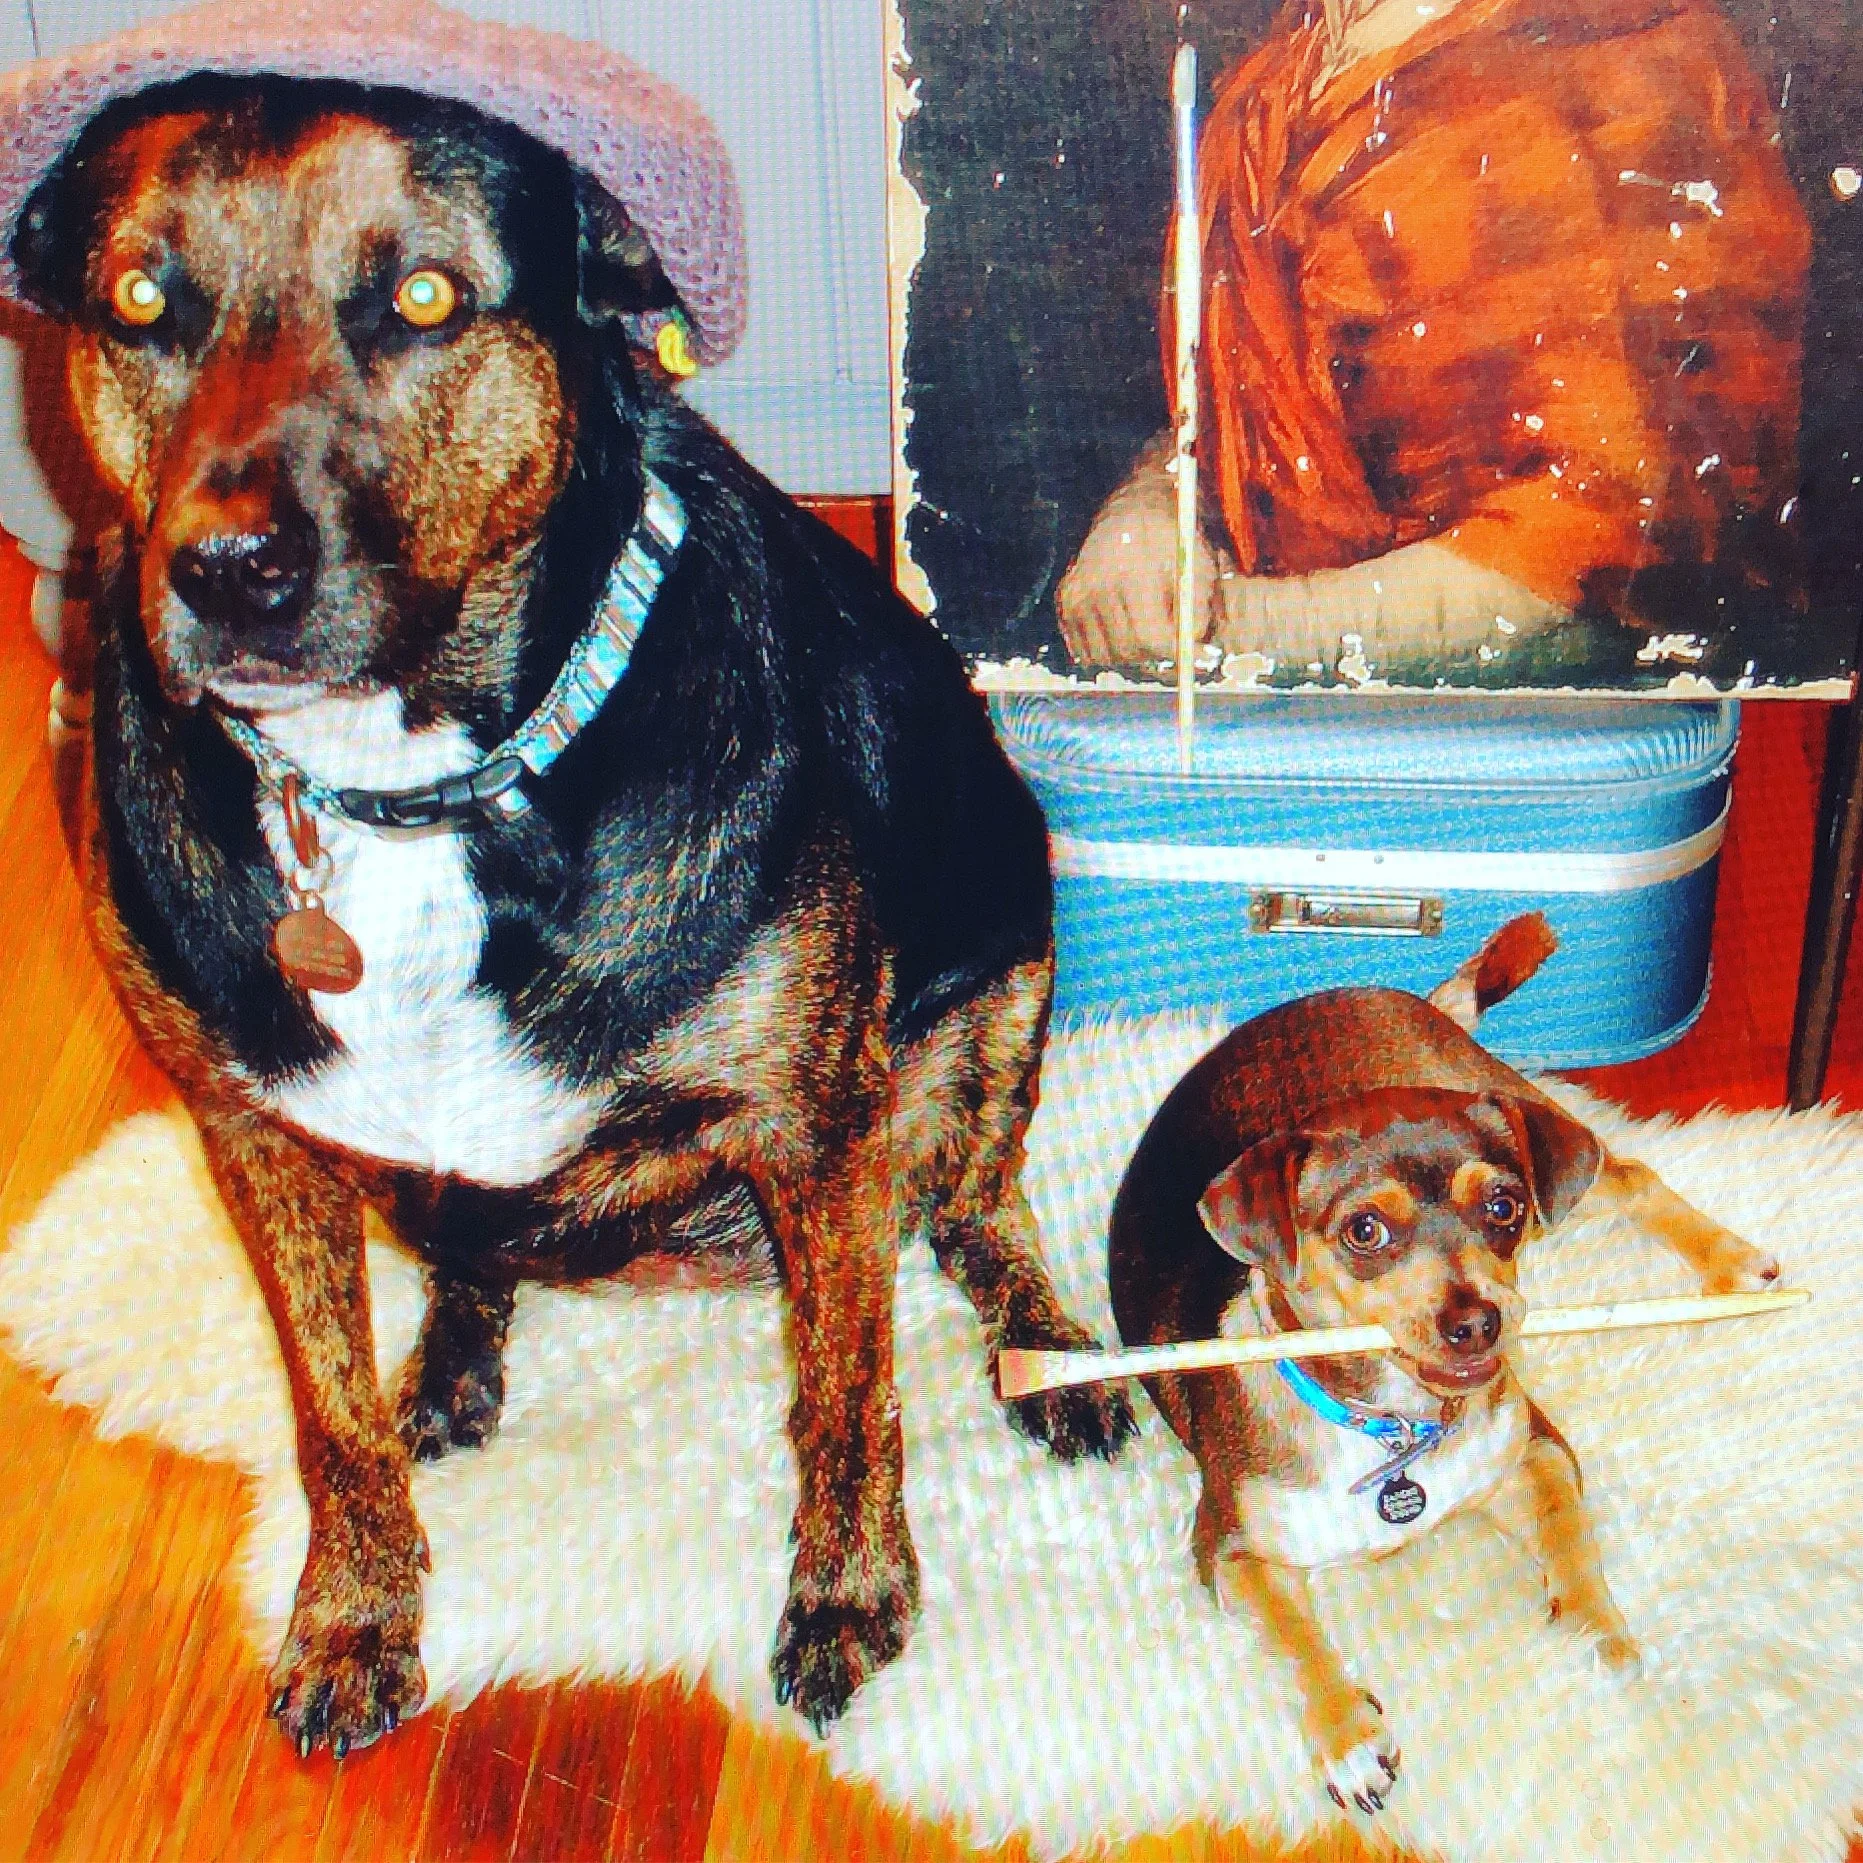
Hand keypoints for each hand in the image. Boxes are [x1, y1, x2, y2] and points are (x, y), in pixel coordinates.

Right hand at [1056, 442, 1222, 665]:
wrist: (1132, 507)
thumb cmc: (1171, 537)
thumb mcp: (1197, 563)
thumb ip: (1199, 607)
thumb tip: (1195, 649)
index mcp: (1130, 573)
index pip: (1149, 637)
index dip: (1174, 652)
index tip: (1191, 655)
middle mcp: (1095, 586)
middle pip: (1128, 651)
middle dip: (1155, 654)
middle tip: (1171, 642)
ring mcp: (1075, 596)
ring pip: (1107, 655)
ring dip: (1131, 653)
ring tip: (1147, 629)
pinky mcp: (1065, 602)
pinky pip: (1085, 649)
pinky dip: (1108, 649)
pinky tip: (1124, 628)